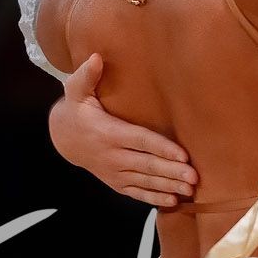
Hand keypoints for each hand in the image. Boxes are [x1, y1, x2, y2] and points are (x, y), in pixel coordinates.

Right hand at [47, 53, 198, 208]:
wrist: (63, 139)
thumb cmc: (77, 111)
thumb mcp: (76, 91)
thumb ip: (87, 75)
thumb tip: (96, 57)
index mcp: (108, 133)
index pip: (140, 140)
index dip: (162, 147)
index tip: (183, 155)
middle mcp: (112, 155)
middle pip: (146, 164)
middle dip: (171, 172)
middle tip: (194, 177)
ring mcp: (114, 172)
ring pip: (145, 181)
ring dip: (168, 186)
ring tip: (190, 190)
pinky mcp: (116, 183)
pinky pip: (137, 193)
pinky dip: (154, 198)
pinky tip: (173, 201)